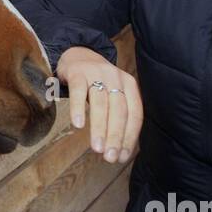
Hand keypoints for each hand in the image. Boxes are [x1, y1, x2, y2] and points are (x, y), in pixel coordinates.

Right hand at [56, 46, 142, 163]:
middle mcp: (116, 78)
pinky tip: (78, 125)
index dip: (129, 137)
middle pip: (119, 110)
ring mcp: (97, 74)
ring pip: (101, 103)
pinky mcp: (77, 73)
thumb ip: (118, 116)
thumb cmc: (97, 83)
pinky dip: (78, 108)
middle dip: (115, 136)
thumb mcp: (113, 94)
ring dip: (99, 128)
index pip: (134, 114)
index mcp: (130, 85)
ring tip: (96, 148)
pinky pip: (78, 92)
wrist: (77, 54)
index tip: (122, 156)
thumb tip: (120, 151)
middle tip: (109, 157)